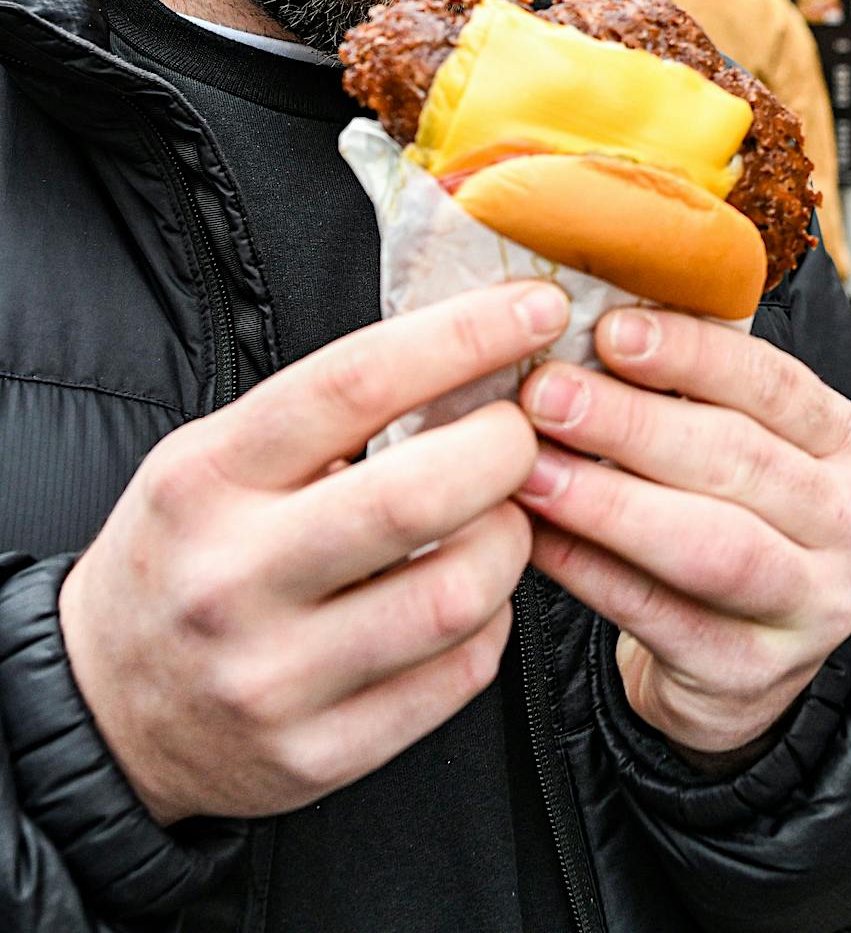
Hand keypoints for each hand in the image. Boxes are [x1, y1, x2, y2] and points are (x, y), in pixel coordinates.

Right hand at [60, 279, 568, 824]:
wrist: (100, 708)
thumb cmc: (192, 549)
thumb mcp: (220, 456)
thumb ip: (333, 408)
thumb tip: (478, 340)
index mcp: (208, 477)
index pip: (356, 382)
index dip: (465, 336)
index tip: (538, 306)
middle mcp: (232, 579)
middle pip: (422, 495)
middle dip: (507, 447)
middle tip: (520, 433)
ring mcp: (272, 677)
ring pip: (458, 593)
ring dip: (509, 540)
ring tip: (494, 519)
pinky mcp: (315, 754)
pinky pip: (460, 674)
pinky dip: (489, 622)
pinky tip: (463, 597)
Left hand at [518, 306, 850, 758]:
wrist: (738, 663)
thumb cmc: (725, 523)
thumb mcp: (738, 448)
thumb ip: (688, 393)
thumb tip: (586, 324)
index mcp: (843, 443)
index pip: (773, 383)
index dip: (690, 354)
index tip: (610, 329)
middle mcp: (846, 520)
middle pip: (737, 459)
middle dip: (631, 423)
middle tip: (546, 394)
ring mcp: (810, 603)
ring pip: (708, 543)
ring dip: (610, 500)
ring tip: (531, 469)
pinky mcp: (751, 673)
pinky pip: (659, 614)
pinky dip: (591, 572)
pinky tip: (538, 538)